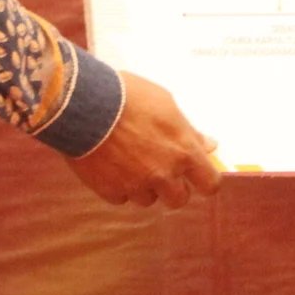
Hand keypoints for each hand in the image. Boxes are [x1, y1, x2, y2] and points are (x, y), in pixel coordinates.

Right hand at [66, 71, 221, 208]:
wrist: (85, 103)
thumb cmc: (128, 95)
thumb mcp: (166, 104)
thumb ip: (189, 131)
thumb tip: (209, 145)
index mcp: (183, 151)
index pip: (209, 184)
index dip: (204, 180)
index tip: (197, 175)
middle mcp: (164, 174)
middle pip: (179, 199)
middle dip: (173, 187)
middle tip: (160, 168)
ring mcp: (136, 185)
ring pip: (148, 199)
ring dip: (144, 186)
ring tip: (129, 160)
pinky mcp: (111, 191)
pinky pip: (121, 197)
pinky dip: (119, 186)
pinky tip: (111, 164)